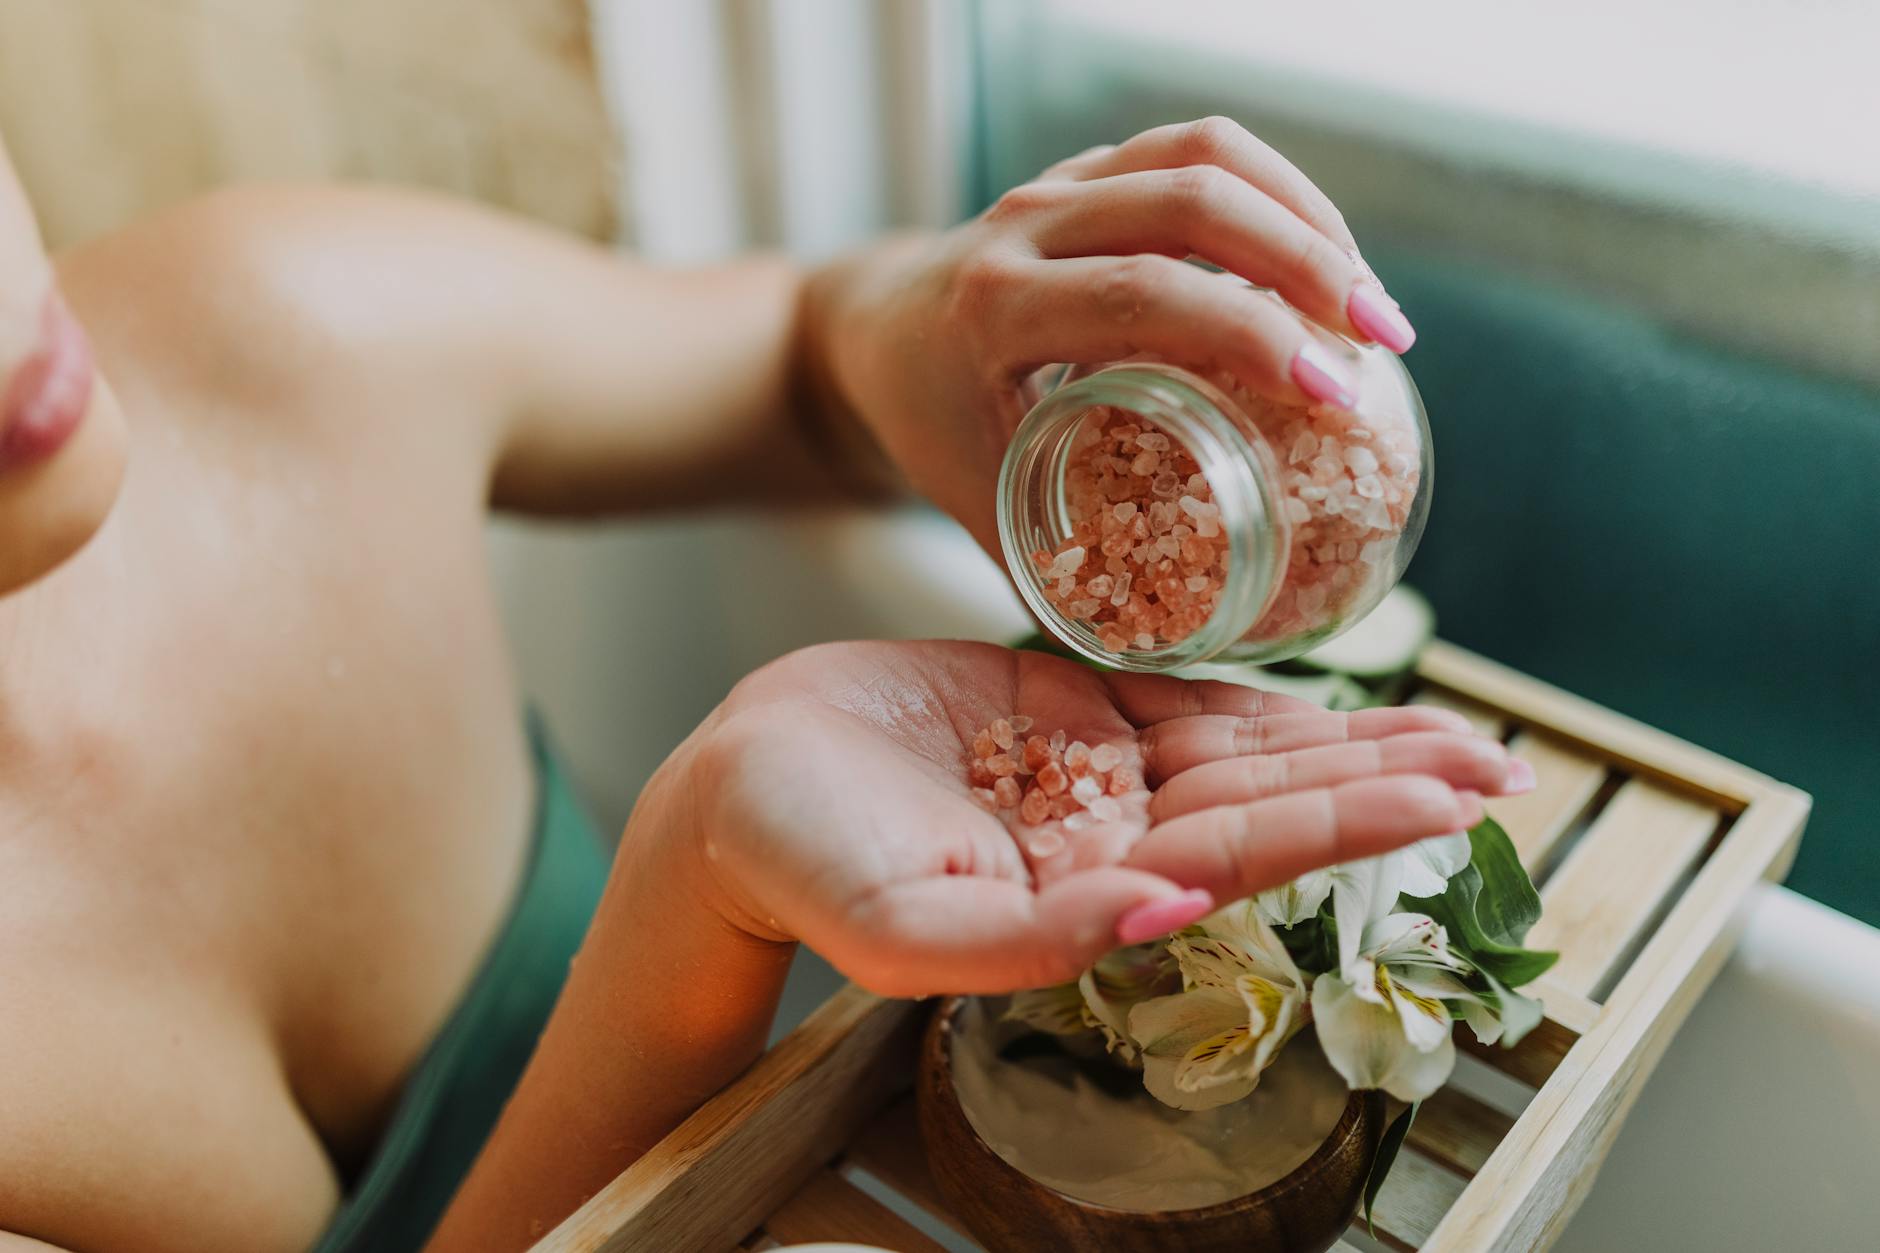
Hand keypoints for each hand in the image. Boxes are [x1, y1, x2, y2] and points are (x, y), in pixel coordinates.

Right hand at [669, 640, 1514, 996]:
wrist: (737, 786)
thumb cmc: (797, 865)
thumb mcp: (901, 929)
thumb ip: (1033, 941)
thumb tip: (1173, 913)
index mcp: (1089, 894)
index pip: (1245, 854)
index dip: (1350, 823)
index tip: (1453, 801)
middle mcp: (1111, 838)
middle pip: (1272, 802)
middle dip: (1385, 784)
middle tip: (1499, 764)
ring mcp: (1092, 774)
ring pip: (1242, 751)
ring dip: (1345, 740)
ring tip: (1450, 733)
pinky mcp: (1063, 711)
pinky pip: (1177, 698)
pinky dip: (1257, 696)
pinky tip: (1327, 700)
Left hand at [803, 116, 1416, 550]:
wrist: (880, 339)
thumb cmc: (936, 433)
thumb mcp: (986, 506)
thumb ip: (1075, 571)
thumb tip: (1190, 660)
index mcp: (993, 310)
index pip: (1139, 295)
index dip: (1251, 335)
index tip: (1335, 397)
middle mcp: (1025, 228)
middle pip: (1190, 204)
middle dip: (1306, 268)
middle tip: (1381, 349)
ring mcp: (1061, 185)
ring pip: (1205, 157)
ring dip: (1307, 221)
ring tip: (1370, 306)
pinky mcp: (1095, 168)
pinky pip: (1199, 149)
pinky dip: (1279, 191)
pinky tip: (1326, 255)